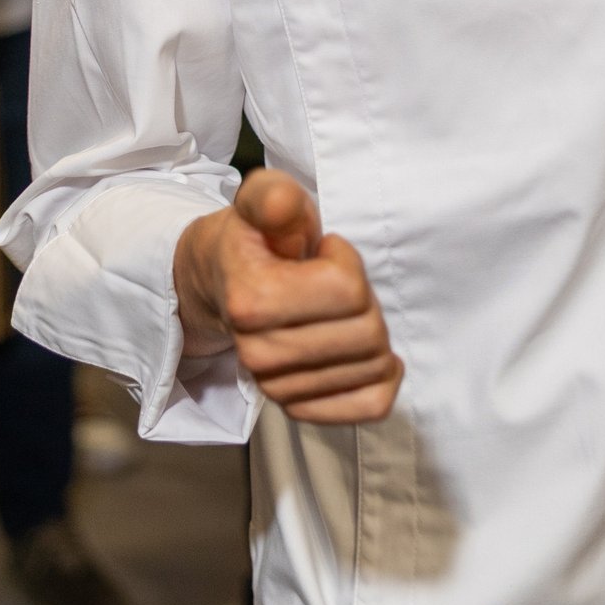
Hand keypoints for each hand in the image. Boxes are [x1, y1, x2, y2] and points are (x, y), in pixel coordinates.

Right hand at [174, 169, 402, 423]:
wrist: (222, 283)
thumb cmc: (256, 239)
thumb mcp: (262, 200)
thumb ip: (275, 198)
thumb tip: (282, 207)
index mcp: (253, 300)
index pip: (349, 291)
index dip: (347, 262)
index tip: (323, 253)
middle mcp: (260, 353)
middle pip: (367, 333)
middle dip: (365, 301)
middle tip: (336, 286)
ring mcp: (278, 386)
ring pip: (373, 367)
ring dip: (371, 335)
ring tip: (338, 313)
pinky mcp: (298, 407)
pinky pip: (369, 404)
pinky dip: (381, 380)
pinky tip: (368, 355)